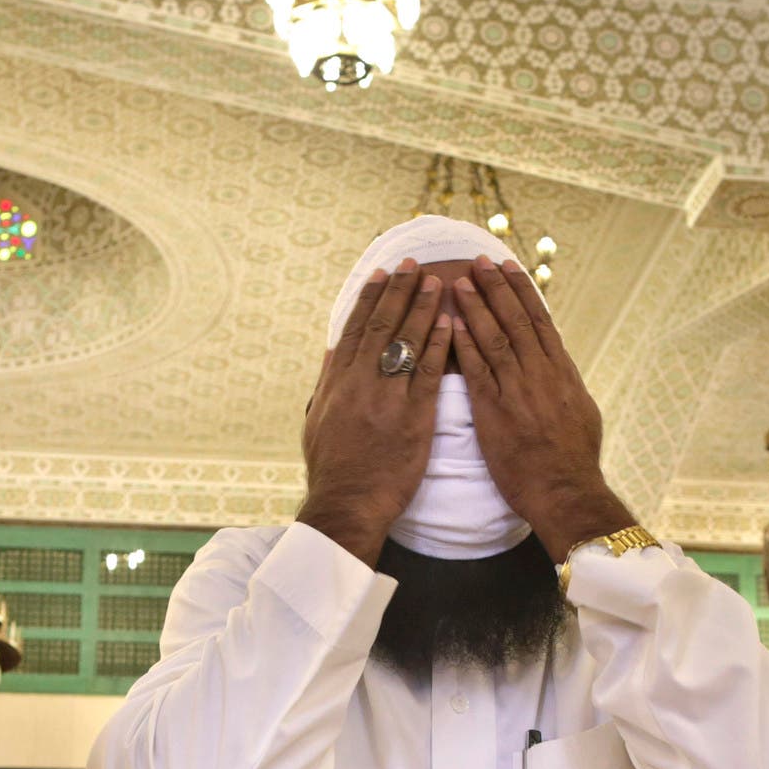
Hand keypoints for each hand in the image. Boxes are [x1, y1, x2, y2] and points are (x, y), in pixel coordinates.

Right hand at [296, 263, 452, 564]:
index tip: (382, 273)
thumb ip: (327, 382)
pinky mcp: (412, 418)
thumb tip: (332, 349)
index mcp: (337, 382)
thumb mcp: (318, 421)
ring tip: (439, 282)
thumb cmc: (333, 469)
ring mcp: (386, 399)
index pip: (355, 329)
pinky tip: (450, 323)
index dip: (369, 298)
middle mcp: (359, 383)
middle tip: (414, 264)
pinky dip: (438, 345)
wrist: (347, 504)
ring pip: (406, 343)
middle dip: (399, 292)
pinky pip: (427, 373)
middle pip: (381, 327)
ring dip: (423, 309)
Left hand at [448, 256, 633, 560]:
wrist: (565, 492)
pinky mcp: (495, 411)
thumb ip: (566, 386)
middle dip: (496, 288)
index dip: (522, 292)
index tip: (509, 268)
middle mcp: (542, 374)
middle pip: (517, 320)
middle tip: (479, 261)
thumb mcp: (582, 414)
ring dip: (475, 307)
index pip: (541, 321)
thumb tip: (561, 368)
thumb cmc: (574, 461)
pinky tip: (449, 324)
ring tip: (458, 282)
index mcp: (563, 373)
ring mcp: (518, 390)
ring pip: (495, 337)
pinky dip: (463, 343)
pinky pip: (476, 369)